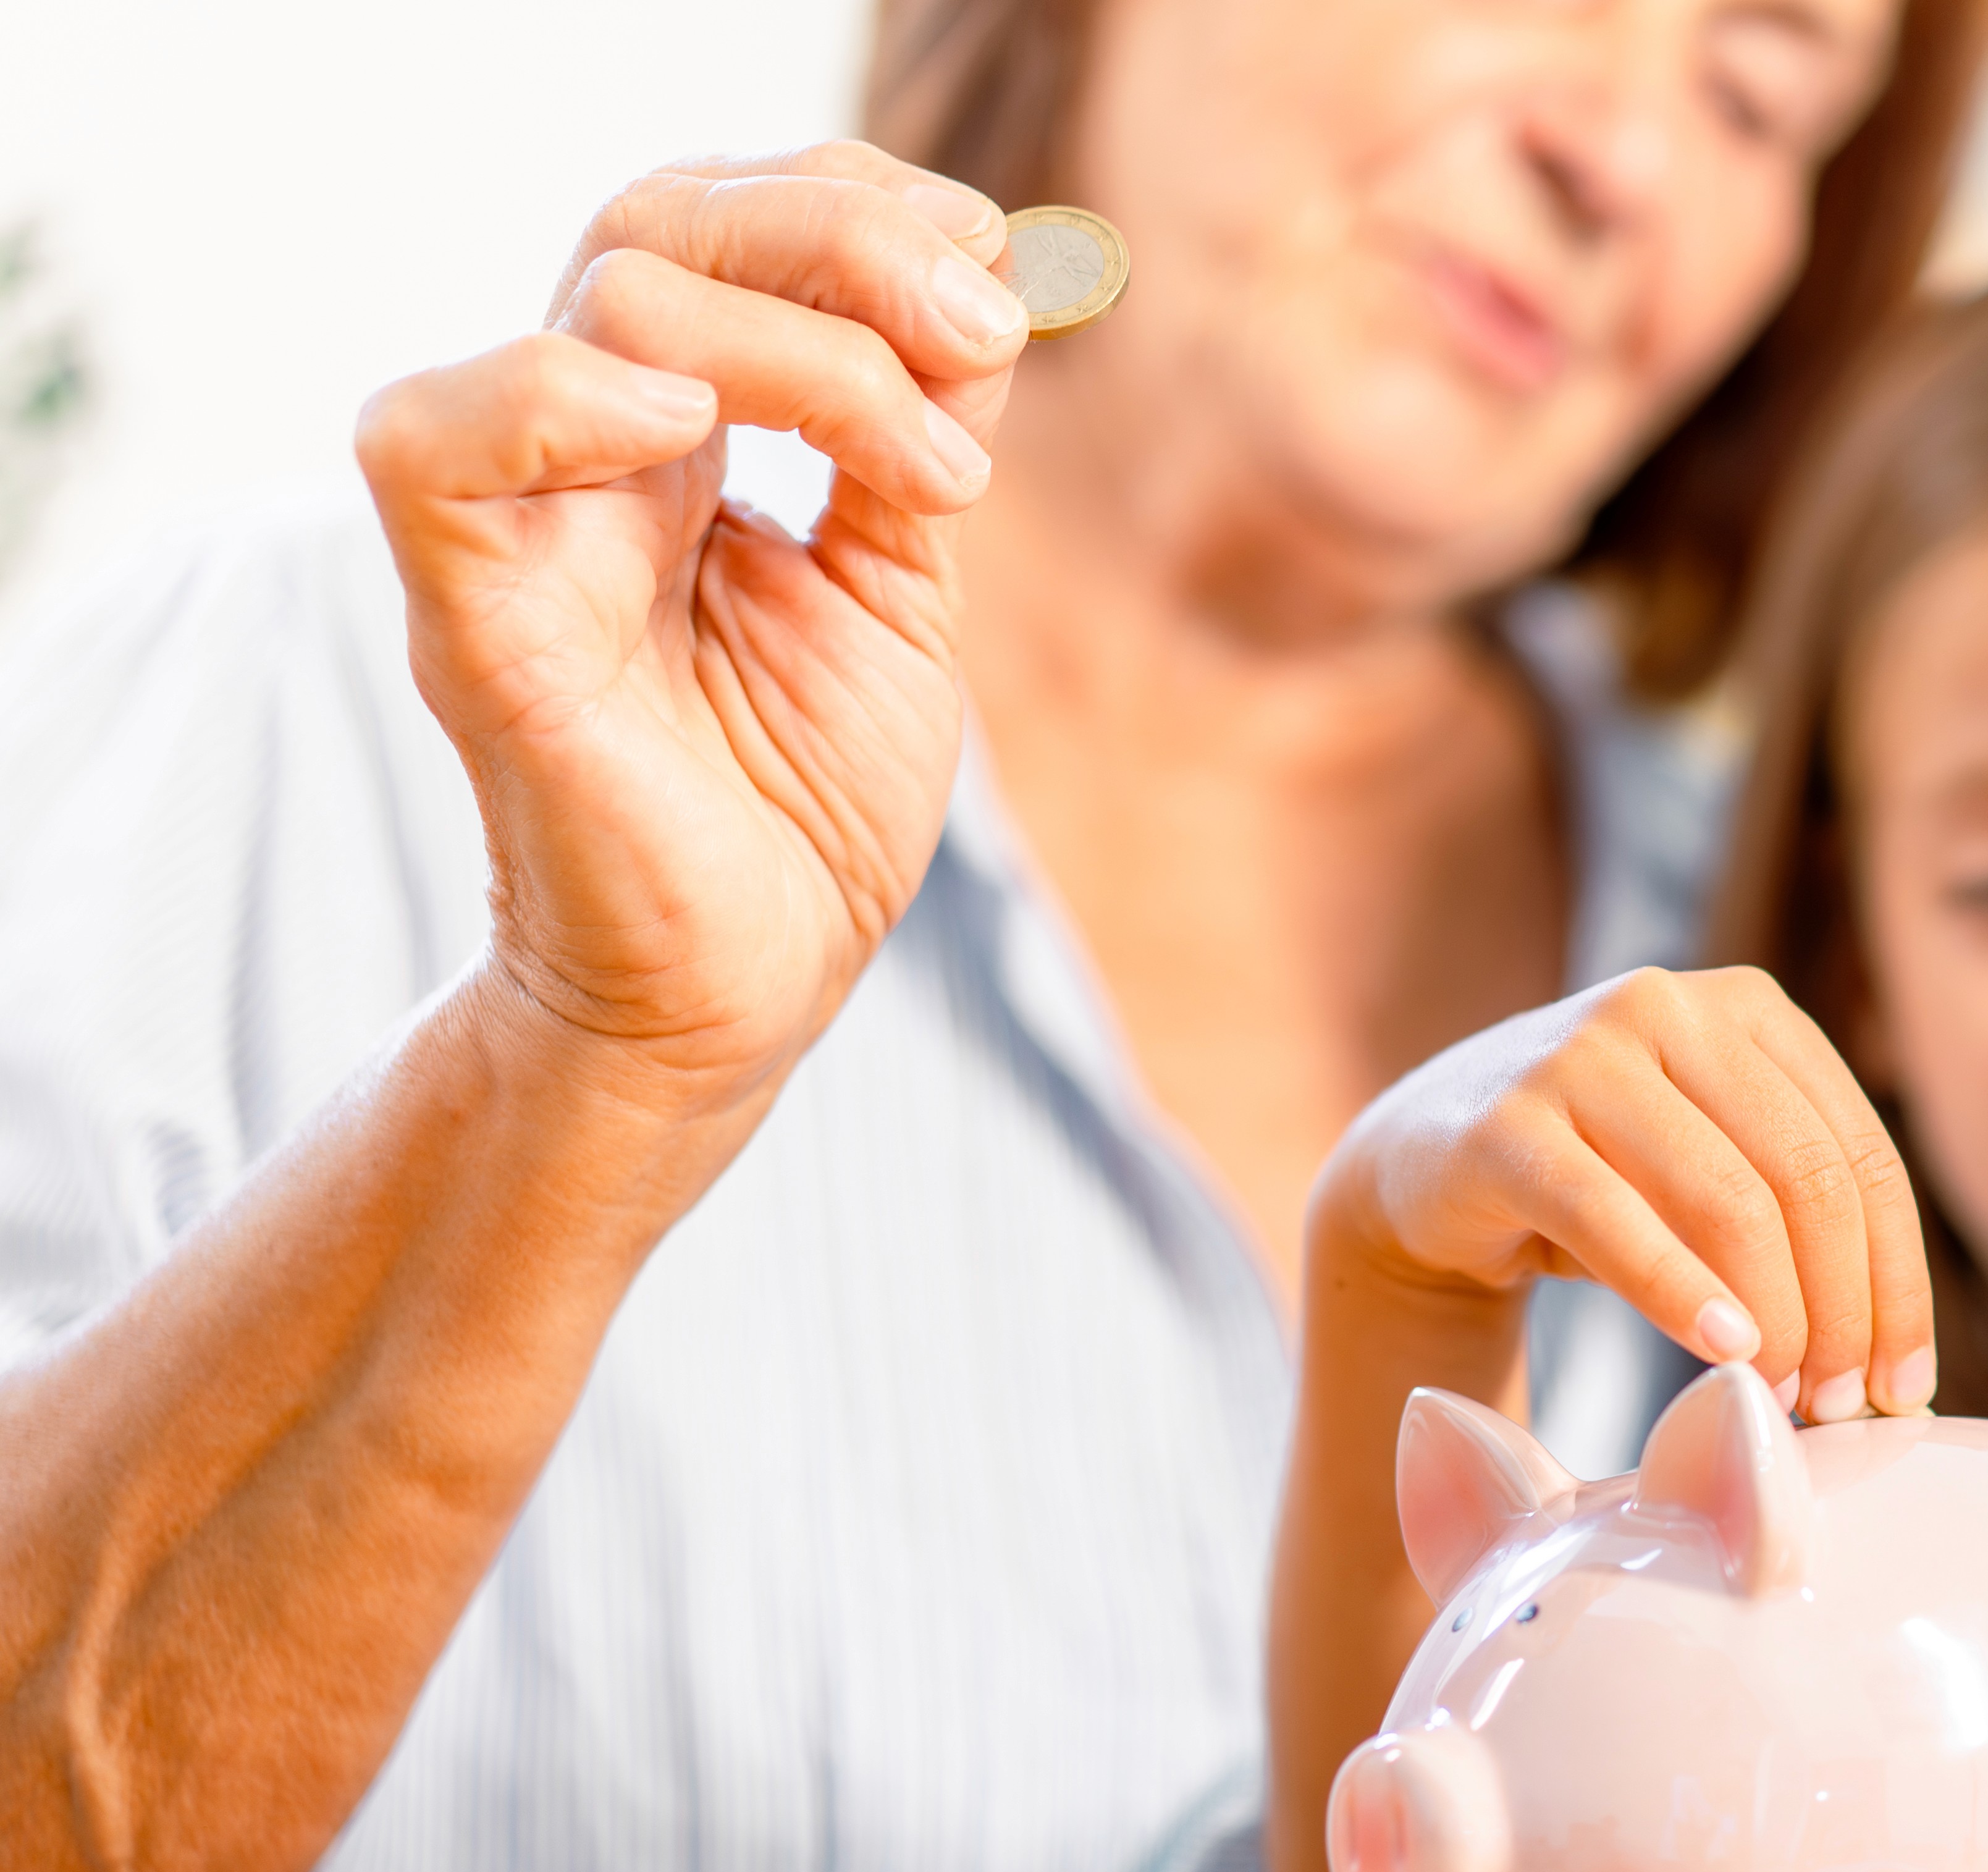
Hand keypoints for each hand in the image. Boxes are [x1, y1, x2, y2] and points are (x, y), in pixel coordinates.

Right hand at [355, 142, 1033, 1122]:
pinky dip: (559, 400)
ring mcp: (524, 526)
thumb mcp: (900, 598)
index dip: (853, 204)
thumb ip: (913, 450)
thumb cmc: (800, 813)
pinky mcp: (474, 617)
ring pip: (609, 306)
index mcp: (677, 439)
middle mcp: (587, 455)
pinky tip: (697, 443)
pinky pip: (434, 440)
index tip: (995, 261)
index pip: (724, 231)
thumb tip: (975, 302)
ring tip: (931, 471)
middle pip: (661, 227)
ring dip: (805, 349)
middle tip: (982, 324)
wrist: (745, 992)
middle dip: (841, 236)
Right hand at [1311, 966, 1936, 1421]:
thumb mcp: (1709, 1172)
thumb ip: (1793, 1218)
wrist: (1425, 1165)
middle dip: (1844, 1310)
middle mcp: (1669, 1004)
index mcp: (1747, 1008)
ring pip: (1728, 1198)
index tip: (1904, 1387)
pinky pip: (1615, 1219)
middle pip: (1807, 1178)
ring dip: (1775, 1315)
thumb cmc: (1596, 1181)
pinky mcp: (1508, 1123)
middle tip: (1840, 1407)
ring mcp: (1583, 1053)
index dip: (1898, 1281)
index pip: (1859, 1155)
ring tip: (1784, 1396)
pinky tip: (1723, 1353)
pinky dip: (1680, 1293)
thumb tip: (1891, 1361)